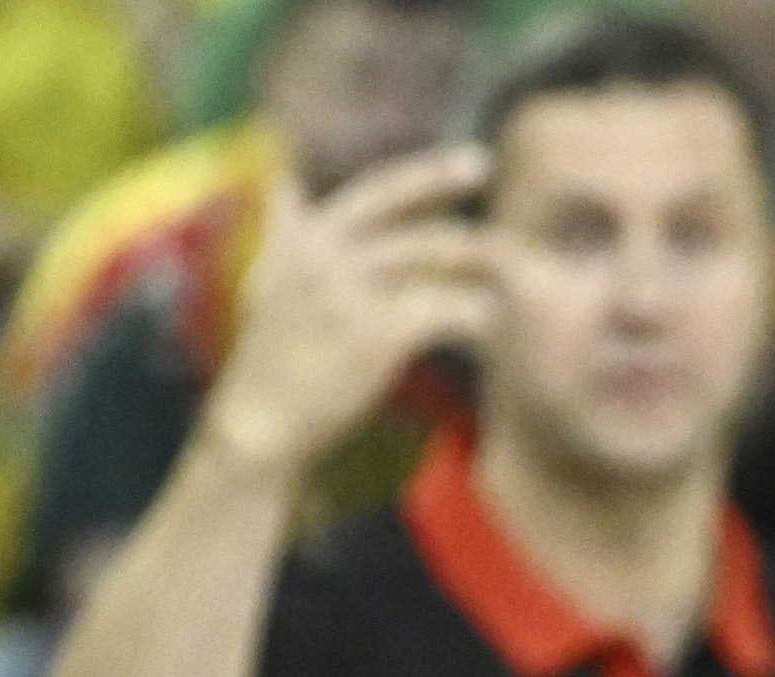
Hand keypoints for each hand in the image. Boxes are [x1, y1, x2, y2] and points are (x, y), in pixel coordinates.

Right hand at [197, 146, 489, 480]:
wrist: (260, 424)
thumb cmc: (276, 361)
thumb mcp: (269, 283)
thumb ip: (285, 233)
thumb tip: (285, 184)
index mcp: (297, 238)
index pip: (359, 191)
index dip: (410, 173)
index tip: (455, 155)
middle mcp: (317, 251)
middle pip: (390, 197)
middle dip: (436, 175)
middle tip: (481, 162)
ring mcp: (346, 287)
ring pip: (429, 250)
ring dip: (477, 253)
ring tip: (514, 261)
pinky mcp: (375, 330)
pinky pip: (446, 308)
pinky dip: (478, 312)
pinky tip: (498, 322)